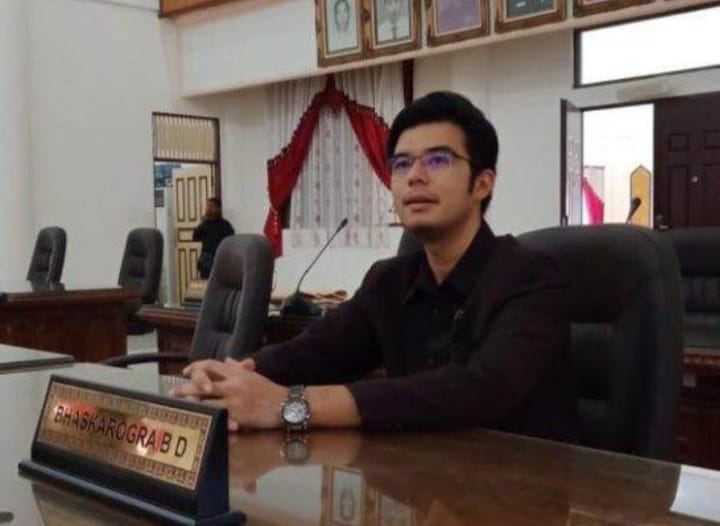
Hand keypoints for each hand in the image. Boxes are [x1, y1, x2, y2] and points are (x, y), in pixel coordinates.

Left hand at [170, 358, 287, 430]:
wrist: (286, 404)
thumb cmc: (270, 390)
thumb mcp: (254, 375)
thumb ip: (238, 368)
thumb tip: (226, 360)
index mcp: (237, 373)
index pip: (212, 365)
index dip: (196, 367)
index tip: (186, 372)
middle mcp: (233, 385)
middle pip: (203, 383)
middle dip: (185, 388)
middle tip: (173, 393)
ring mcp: (234, 401)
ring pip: (205, 402)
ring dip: (191, 405)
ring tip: (180, 408)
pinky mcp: (238, 416)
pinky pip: (217, 418)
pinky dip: (207, 420)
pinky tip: (197, 422)